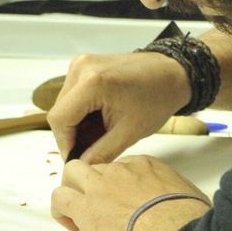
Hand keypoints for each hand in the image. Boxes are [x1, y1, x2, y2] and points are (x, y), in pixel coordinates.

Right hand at [48, 51, 190, 163]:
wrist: (172, 73)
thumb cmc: (157, 98)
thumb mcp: (129, 132)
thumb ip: (101, 152)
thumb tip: (80, 167)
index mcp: (92, 82)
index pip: (59, 119)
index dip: (64, 143)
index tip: (76, 158)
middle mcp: (81, 68)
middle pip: (60, 111)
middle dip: (72, 134)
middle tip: (91, 150)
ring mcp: (81, 63)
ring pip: (64, 104)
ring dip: (77, 123)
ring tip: (100, 133)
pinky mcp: (85, 64)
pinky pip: (73, 94)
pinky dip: (82, 111)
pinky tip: (99, 119)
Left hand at [51, 156, 209, 230]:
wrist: (174, 230)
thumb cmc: (187, 218)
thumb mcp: (189, 194)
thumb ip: (176, 193)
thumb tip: (181, 203)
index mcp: (145, 164)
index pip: (121, 166)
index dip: (117, 183)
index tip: (121, 200)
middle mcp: (119, 169)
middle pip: (95, 165)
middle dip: (91, 180)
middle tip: (96, 202)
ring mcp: (100, 185)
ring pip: (71, 173)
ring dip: (71, 189)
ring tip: (78, 210)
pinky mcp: (85, 206)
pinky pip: (60, 199)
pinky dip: (60, 211)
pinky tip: (72, 224)